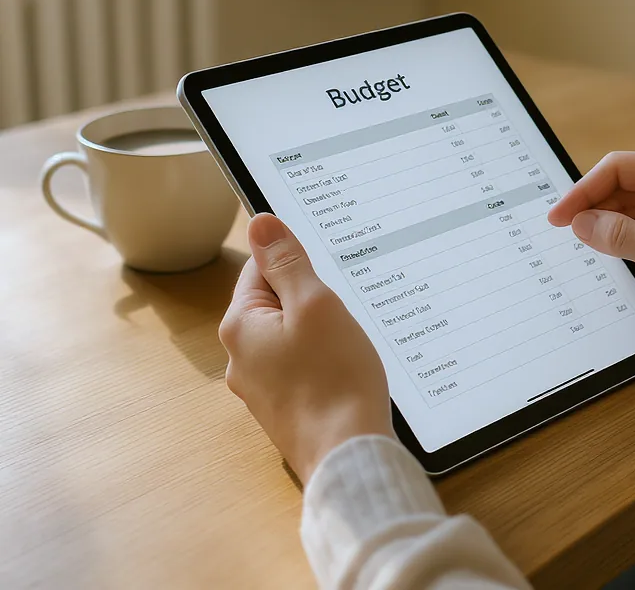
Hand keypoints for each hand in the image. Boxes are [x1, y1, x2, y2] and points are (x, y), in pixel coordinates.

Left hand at [219, 214, 393, 483]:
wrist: (348, 455)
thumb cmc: (334, 379)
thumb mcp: (315, 304)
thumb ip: (286, 262)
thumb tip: (260, 223)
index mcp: (240, 326)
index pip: (261, 268)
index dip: (298, 265)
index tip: (327, 276)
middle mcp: (241, 358)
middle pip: (276, 302)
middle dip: (311, 299)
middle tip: (342, 310)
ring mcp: (261, 386)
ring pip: (291, 335)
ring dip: (320, 330)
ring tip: (346, 343)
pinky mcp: (284, 407)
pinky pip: (300, 364)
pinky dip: (322, 359)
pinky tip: (344, 368)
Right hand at [548, 153, 634, 344]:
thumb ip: (621, 237)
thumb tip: (580, 223)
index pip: (619, 169)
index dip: (584, 189)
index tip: (560, 216)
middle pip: (619, 186)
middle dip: (591, 206)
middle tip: (563, 232)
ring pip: (624, 208)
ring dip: (602, 224)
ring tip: (579, 243)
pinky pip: (634, 229)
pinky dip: (616, 239)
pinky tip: (601, 251)